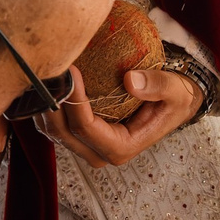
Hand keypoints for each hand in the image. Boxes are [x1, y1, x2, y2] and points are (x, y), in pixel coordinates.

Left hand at [37, 66, 204, 167]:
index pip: (87, 129)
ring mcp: (85, 145)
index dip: (74, 101)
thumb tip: (130, 81)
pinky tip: (45, 78)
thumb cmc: (173, 98)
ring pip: (52, 129)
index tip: (71, 70)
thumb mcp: (176, 90)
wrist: (170, 102)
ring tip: (44, 70)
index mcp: (121, 147)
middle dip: (51, 102)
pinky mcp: (77, 135)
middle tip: (49, 67)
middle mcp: (99, 152)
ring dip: (44, 101)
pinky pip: (52, 121)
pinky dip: (46, 101)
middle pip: (62, 132)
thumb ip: (158, 85)